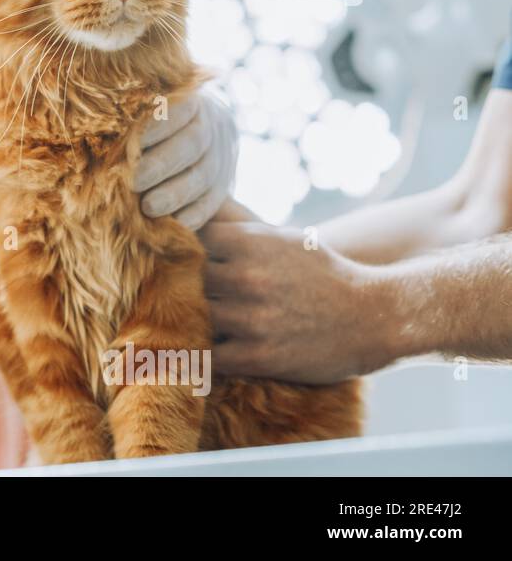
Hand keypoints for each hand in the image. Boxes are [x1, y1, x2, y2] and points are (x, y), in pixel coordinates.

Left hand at [133, 86, 238, 229]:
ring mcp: (219, 161)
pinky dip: (194, 215)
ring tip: (148, 208)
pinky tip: (174, 224)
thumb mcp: (150, 110)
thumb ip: (132, 119)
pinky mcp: (221, 189)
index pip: (179, 110)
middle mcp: (210, 130)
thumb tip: (96, 129)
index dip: (158, 125)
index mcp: (191, 104)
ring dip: (175, 194)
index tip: (133, 138)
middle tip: (134, 182)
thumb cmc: (158, 122)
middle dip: (161, 164)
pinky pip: (211, 203)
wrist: (204, 134)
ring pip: (202, 177)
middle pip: (191, 145)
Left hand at [199, 212, 404, 383]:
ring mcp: (251, 318)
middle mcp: (247, 277)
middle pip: (186, 280)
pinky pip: (209, 356)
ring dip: (200, 320)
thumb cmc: (322, 273)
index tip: (192, 262)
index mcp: (250, 242)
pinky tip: (218, 348)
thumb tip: (198, 204)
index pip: (189, 241)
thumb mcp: (283, 236)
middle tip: (197, 295)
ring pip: (194, 317)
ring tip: (209, 321)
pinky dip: (209, 354)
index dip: (189, 253)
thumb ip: (238, 224)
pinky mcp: (257, 356)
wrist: (375, 317)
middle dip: (190, 287)